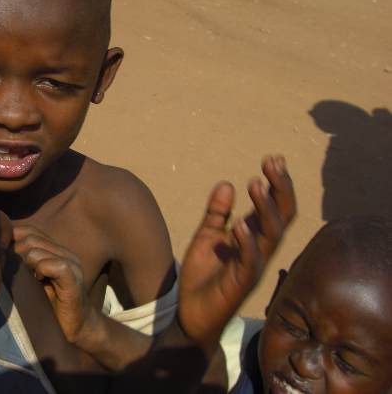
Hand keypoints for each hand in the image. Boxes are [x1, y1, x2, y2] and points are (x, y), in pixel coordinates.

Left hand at [13, 225, 99, 344]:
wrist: (78, 326)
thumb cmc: (52, 305)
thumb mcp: (34, 280)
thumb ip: (23, 264)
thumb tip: (0, 251)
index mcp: (56, 250)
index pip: (30, 230)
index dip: (13, 237)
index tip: (3, 253)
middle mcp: (65, 253)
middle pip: (31, 238)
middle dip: (16, 252)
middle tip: (14, 270)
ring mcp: (72, 264)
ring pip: (39, 249)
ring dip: (27, 263)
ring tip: (28, 278)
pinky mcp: (74, 279)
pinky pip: (56, 265)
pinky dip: (42, 270)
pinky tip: (39, 280)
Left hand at [179, 155, 295, 351]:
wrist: (191, 315)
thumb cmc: (203, 277)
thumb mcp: (206, 237)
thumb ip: (217, 213)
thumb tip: (226, 183)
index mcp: (252, 237)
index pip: (273, 206)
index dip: (276, 184)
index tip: (274, 159)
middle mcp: (259, 249)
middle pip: (282, 216)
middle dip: (280, 188)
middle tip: (273, 163)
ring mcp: (253, 266)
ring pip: (271, 235)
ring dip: (265, 208)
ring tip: (255, 184)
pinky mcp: (241, 283)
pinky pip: (250, 261)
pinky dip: (247, 243)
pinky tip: (240, 224)